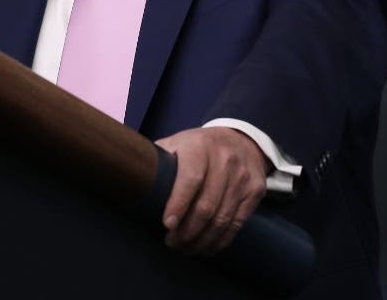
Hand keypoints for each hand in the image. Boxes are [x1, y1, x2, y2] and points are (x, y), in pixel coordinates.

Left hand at [155, 127, 267, 254]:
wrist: (240, 139)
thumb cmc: (198, 147)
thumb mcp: (177, 143)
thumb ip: (158, 159)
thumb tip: (131, 178)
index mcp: (199, 146)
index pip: (190, 178)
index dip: (178, 204)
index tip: (167, 225)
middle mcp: (224, 160)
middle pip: (206, 205)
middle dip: (187, 231)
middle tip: (172, 243)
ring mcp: (242, 176)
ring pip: (222, 218)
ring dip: (202, 240)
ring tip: (186, 248)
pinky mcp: (255, 191)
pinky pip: (237, 223)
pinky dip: (221, 240)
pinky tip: (207, 247)